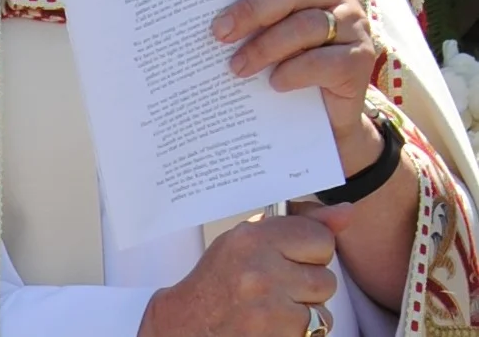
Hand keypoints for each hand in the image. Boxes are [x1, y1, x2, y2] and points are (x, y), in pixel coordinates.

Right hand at [137, 206, 350, 336]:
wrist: (189, 325)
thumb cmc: (220, 280)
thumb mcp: (248, 239)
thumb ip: (298, 225)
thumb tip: (347, 213)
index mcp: (253, 238)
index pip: (321, 239)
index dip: (312, 250)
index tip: (294, 256)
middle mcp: (262, 271)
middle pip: (326, 278)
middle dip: (308, 285)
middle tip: (279, 285)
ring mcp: (270, 310)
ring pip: (324, 311)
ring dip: (306, 312)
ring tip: (275, 307)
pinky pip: (315, 335)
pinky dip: (299, 333)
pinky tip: (273, 326)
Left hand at [211, 0, 377, 162]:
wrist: (330, 116)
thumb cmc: (293, 62)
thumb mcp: (273, 32)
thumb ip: (256, 15)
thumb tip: (213, 13)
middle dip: (251, 10)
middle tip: (219, 33)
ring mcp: (355, 25)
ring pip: (306, 26)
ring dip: (266, 47)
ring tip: (238, 67)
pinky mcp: (361, 60)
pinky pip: (323, 61)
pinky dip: (294, 71)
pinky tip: (275, 82)